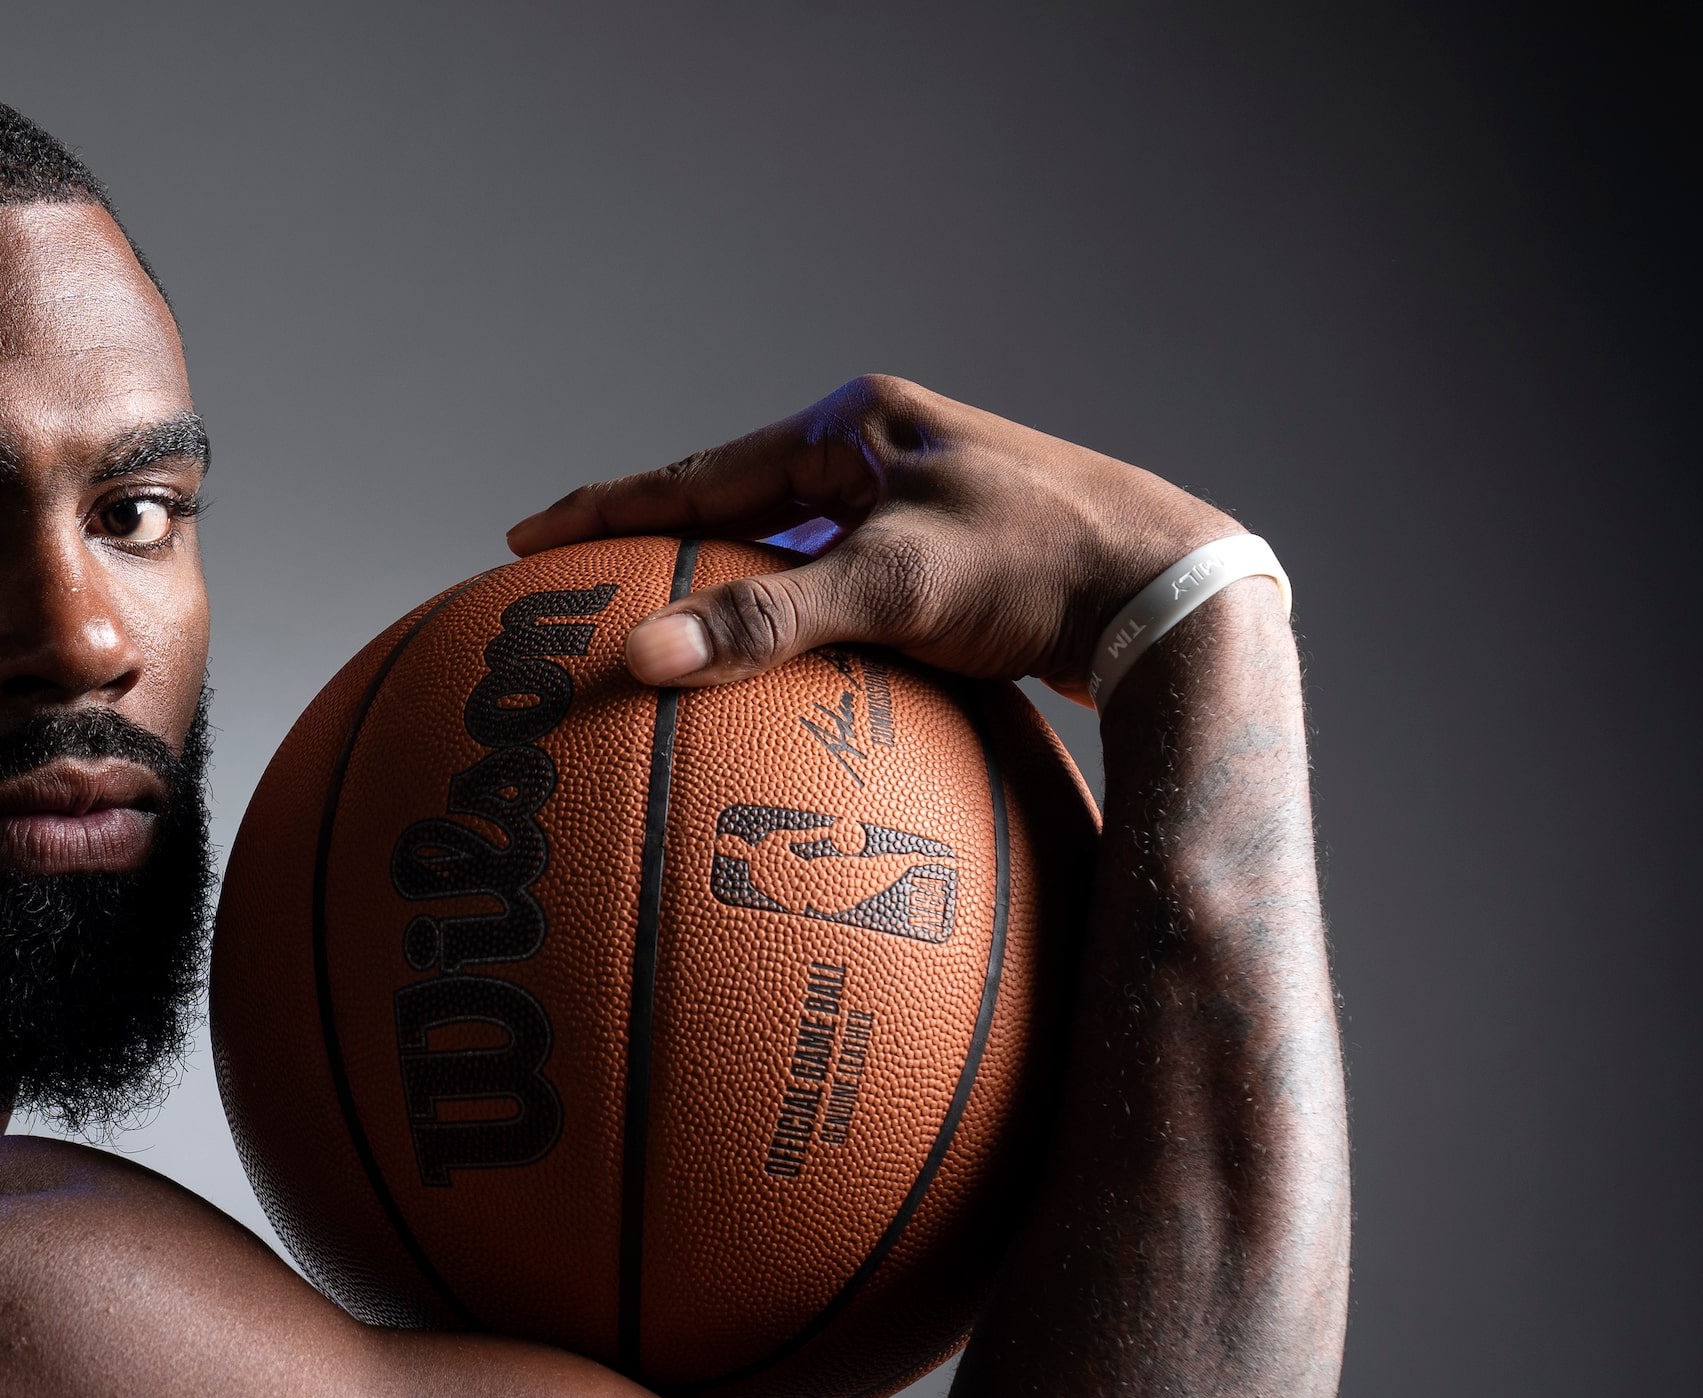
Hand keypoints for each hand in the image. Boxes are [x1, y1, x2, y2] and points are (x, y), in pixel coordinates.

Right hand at [506, 375, 1243, 702]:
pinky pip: (835, 588)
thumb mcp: (892, 588)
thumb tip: (639, 660)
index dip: (609, 509)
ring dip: (720, 582)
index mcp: (857, 427)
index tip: (528, 535)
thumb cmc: (1040, 569)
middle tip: (573, 575)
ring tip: (650, 619)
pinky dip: (787, 620)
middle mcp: (882, 453)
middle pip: (735, 501)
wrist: (1174, 593)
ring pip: (787, 547)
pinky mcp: (947, 561)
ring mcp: (916, 504)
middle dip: (655, 540)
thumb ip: (764, 621)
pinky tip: (767, 664)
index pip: (699, 472)